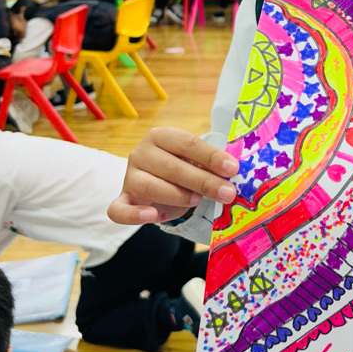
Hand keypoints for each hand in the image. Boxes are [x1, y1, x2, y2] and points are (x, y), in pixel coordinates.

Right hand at [108, 127, 238, 225]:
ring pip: (148, 186)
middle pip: (171, 166)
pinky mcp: (123, 199)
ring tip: (196, 200)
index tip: (233, 169)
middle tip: (227, 193)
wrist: (161, 181)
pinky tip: (151, 216)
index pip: (187, 143)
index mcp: (161, 135)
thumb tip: (232, 172)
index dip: (211, 157)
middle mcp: (141, 152)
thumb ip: (210, 165)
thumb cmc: (183, 167)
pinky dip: (133, 215)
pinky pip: (119, 210)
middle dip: (203, 181)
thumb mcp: (196, 161)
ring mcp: (129, 176)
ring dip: (177, 195)